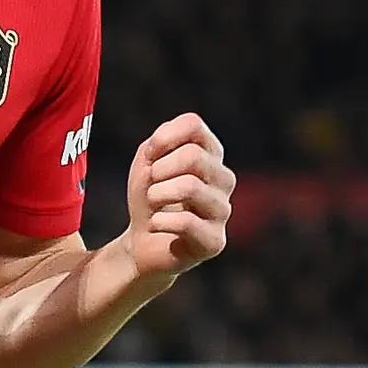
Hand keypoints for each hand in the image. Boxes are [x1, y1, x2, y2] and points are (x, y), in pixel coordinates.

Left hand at [118, 113, 233, 284]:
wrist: (143, 243)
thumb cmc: (149, 198)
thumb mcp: (148, 161)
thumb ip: (159, 142)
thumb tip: (164, 142)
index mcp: (211, 154)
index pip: (193, 125)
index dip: (164, 138)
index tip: (150, 156)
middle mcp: (224, 179)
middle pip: (193, 156)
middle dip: (159, 171)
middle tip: (151, 186)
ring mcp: (223, 210)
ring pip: (190, 187)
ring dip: (157, 195)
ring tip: (152, 205)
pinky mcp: (215, 241)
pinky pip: (186, 222)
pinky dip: (159, 221)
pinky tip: (155, 225)